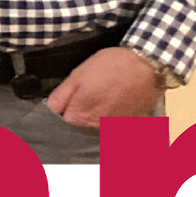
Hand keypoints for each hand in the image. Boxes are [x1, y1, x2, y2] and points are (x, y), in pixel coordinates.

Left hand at [45, 46, 163, 127]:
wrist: (147, 66)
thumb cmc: (110, 67)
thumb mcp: (77, 76)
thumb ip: (60, 98)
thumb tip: (48, 112)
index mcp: (80, 117)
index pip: (58, 126)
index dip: (55, 116)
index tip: (58, 107)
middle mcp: (96, 129)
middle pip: (76, 131)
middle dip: (72, 120)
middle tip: (76, 102)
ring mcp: (114, 130)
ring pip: (93, 130)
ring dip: (89, 121)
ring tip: (96, 102)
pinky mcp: (127, 127)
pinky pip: (110, 128)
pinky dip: (106, 120)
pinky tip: (109, 105)